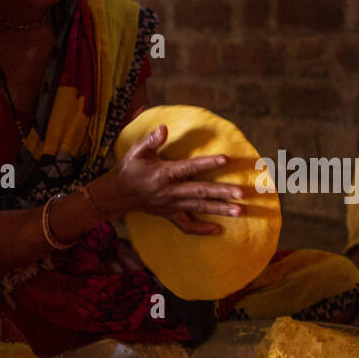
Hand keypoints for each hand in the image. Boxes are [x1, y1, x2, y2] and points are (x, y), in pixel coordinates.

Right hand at [99, 124, 243, 235]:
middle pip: (200, 192)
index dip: (207, 163)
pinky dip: (202, 229)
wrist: (116, 194)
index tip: (225, 159)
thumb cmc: (129, 169)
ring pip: (199, 208)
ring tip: (240, 211)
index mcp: (164, 174)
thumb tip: (164, 128)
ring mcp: (172, 205)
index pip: (189, 168)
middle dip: (222, 193)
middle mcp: (170, 191)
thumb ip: (152, 140)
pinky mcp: (170, 215)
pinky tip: (219, 229)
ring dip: (220, 210)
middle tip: (241, 193)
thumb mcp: (137, 151)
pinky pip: (187, 226)